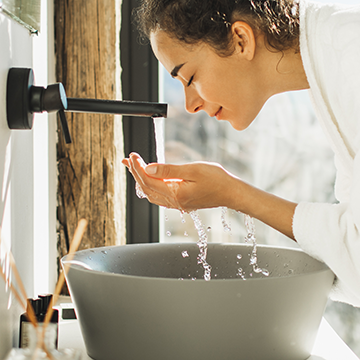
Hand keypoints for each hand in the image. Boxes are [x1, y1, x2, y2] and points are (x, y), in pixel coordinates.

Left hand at [122, 152, 238, 211]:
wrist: (231, 193)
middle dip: (135, 173)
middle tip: (128, 159)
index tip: (132, 155)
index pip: (148, 180)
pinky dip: (150, 187)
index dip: (137, 167)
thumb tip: (148, 168)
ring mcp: (178, 204)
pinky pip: (159, 197)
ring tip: (134, 168)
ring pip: (151, 194)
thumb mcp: (192, 170)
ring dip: (140, 180)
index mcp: (175, 194)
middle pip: (146, 188)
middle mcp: (174, 202)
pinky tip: (150, 180)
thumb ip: (169, 170)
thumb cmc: (217, 179)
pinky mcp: (182, 203)